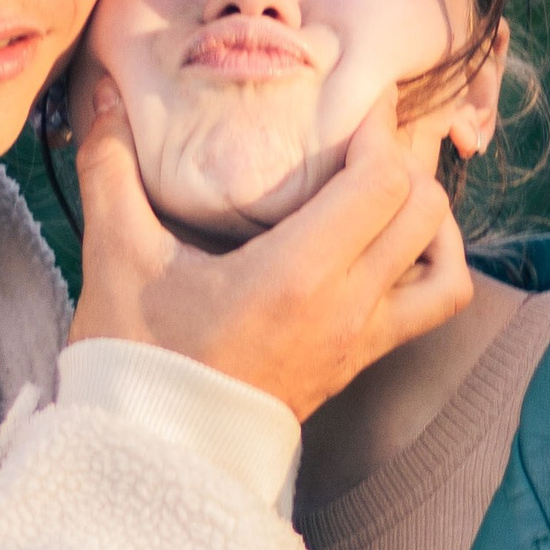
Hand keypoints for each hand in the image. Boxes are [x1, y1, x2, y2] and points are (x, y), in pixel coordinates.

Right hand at [67, 85, 473, 423]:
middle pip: (424, 209)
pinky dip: (431, 268)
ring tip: (386, 187)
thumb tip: (104, 91)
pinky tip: (390, 246)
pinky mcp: (360, 362)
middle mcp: (345, 308)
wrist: (153, 457)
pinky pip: (430, 308)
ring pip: (445, 264)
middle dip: (405, 158)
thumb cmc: (136, 360)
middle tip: (365, 132)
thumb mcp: (117, 257)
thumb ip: (111, 166)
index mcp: (296, 275)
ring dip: (430, 217)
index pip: (382, 181)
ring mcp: (361, 341)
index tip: (354, 99)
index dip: (381, 128)